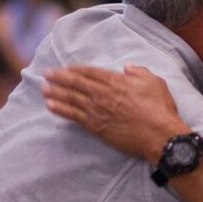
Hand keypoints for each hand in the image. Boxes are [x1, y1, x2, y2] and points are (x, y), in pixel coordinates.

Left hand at [42, 64, 189, 162]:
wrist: (158, 134)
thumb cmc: (159, 108)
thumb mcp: (154, 82)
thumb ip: (139, 72)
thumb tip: (128, 67)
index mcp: (116, 81)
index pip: (90, 72)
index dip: (75, 69)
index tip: (65, 68)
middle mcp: (102, 94)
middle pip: (75, 83)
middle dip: (59, 77)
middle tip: (47, 74)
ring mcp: (97, 110)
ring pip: (71, 98)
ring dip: (55, 92)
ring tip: (43, 89)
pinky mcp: (95, 126)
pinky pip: (73, 116)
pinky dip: (60, 109)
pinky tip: (50, 106)